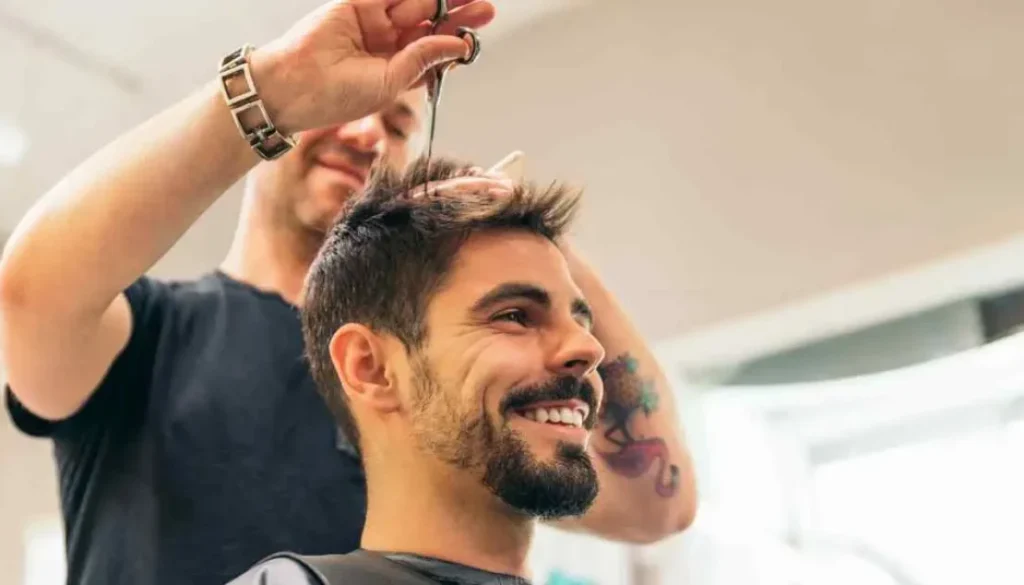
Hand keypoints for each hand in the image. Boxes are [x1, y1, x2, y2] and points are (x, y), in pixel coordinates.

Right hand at [250, 0, 495, 133]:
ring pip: (414, 3)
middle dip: (457, 12)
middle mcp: (386, 42)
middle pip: (429, 21)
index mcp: (395, 66)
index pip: (432, 46)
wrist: (296, 85)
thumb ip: (424, 57)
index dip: (456, 36)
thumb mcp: (393, 80)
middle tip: (485, 6)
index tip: (479, 30)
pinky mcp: (357, 3)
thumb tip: (460, 44)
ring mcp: (373, 20)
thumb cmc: (338, 96)